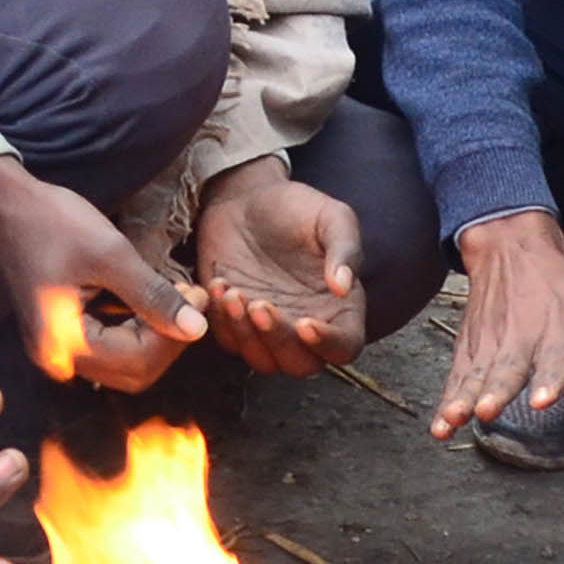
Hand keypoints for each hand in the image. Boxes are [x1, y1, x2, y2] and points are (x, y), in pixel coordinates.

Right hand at [0, 158, 200, 392]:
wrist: (7, 206)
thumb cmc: (53, 223)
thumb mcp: (111, 254)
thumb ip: (154, 296)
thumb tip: (198, 329)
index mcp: (63, 344)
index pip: (139, 361)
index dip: (175, 333)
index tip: (198, 293)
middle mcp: (59, 358)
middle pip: (134, 371)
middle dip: (168, 337)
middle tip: (189, 294)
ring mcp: (60, 349)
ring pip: (127, 362)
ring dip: (156, 332)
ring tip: (174, 291)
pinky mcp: (65, 335)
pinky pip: (112, 346)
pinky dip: (138, 327)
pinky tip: (149, 295)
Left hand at [193, 159, 363, 377]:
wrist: (245, 198)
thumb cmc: (296, 207)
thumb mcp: (331, 216)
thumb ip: (345, 249)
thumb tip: (343, 287)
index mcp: (340, 308)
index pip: (344, 347)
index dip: (328, 344)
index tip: (306, 323)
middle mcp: (307, 327)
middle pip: (302, 365)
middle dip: (279, 340)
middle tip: (261, 304)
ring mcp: (270, 330)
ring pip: (264, 362)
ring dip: (247, 335)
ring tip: (234, 293)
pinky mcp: (235, 324)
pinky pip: (229, 343)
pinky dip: (222, 323)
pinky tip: (219, 285)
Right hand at [436, 209, 563, 436]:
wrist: (511, 249)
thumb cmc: (563, 288)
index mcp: (560, 324)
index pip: (556, 354)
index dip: (549, 377)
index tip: (541, 401)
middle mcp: (522, 334)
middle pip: (509, 366)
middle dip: (497, 390)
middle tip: (487, 410)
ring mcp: (491, 342)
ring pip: (477, 373)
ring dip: (464, 398)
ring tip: (454, 419)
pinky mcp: (469, 349)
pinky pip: (457, 378)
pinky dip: (446, 401)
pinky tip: (440, 425)